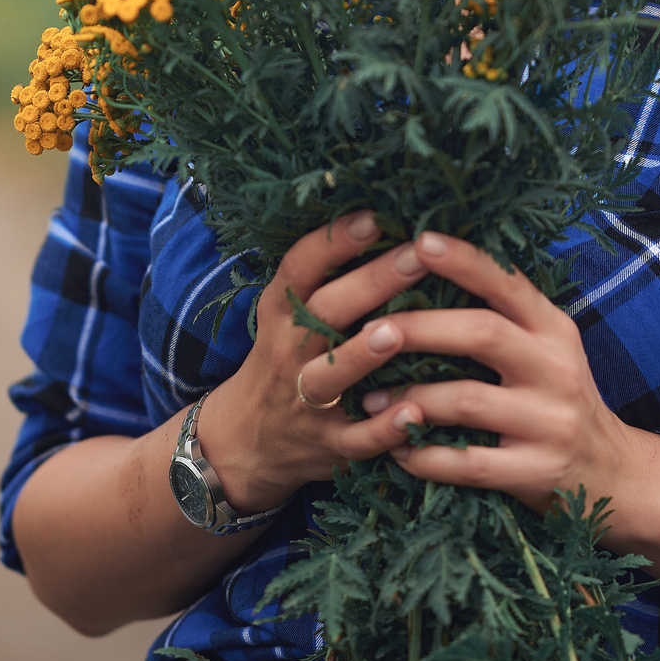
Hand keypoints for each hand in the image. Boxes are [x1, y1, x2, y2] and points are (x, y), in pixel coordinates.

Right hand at [193, 214, 451, 512]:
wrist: (242, 443)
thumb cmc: (284, 361)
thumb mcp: (287, 317)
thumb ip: (326, 278)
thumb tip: (390, 221)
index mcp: (281, 313)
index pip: (300, 269)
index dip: (332, 241)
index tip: (373, 215)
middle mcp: (289, 352)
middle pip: (324, 312)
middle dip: (371, 281)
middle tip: (417, 254)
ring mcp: (307, 400)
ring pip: (333, 375)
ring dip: (363, 354)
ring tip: (398, 331)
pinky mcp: (329, 445)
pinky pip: (357, 439)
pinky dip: (384, 429)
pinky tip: (414, 413)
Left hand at [358, 231, 642, 516]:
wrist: (611, 472)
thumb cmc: (557, 397)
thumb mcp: (546, 348)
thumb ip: (504, 315)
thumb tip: (430, 264)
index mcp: (555, 329)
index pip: (508, 284)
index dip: (465, 261)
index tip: (420, 241)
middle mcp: (557, 369)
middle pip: (483, 334)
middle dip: (420, 328)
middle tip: (369, 329)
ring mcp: (550, 422)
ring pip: (467, 401)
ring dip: (410, 398)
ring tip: (369, 399)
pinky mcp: (536, 471)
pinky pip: (468, 463)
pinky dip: (425, 456)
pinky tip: (398, 450)